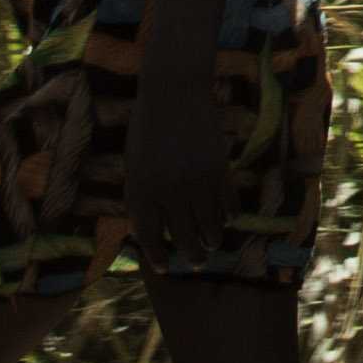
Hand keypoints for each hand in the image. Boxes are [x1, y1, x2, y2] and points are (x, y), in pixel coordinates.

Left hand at [128, 72, 235, 261]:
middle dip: (190, 255)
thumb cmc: (148, 129)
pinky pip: (227, 203)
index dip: (156, 255)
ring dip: (211, 240)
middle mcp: (167, 190)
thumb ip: (141, 196)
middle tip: (196, 265)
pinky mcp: (218, 170)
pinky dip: (229, 216)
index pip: (148, 234)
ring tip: (211, 246)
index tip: (164, 268)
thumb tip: (151, 229)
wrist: (174, 94)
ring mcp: (195, 181)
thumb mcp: (134, 164)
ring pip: (208, 224)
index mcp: (140, 189)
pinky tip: (227, 221)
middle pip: (182, 235)